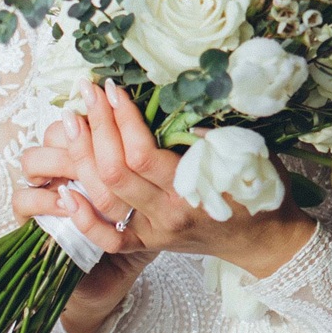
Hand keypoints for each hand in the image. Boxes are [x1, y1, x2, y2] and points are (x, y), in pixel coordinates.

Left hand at [17, 82, 314, 332]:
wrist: (266, 241)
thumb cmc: (264, 192)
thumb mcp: (251, 155)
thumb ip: (216, 136)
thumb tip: (181, 111)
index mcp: (192, 189)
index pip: (142, 153)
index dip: (122, 119)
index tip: (115, 90)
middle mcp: (167, 213)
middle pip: (115, 171)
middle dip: (96, 126)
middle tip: (87, 93)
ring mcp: (155, 231)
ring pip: (104, 197)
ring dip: (81, 158)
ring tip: (71, 121)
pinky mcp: (149, 243)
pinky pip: (109, 238)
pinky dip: (84, 219)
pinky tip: (65, 193)